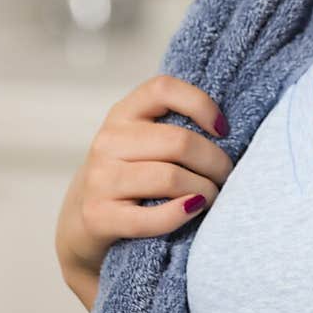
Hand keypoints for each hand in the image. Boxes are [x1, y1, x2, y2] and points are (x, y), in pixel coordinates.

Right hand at [54, 75, 234, 279]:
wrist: (85, 223)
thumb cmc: (133, 176)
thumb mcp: (145, 141)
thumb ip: (175, 126)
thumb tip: (228, 130)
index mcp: (123, 114)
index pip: (163, 88)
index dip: (201, 104)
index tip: (223, 129)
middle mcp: (108, 141)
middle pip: (179, 142)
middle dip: (215, 162)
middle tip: (226, 176)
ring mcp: (100, 179)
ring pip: (171, 178)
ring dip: (205, 190)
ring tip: (212, 196)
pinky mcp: (98, 216)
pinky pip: (152, 217)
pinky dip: (181, 214)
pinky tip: (193, 210)